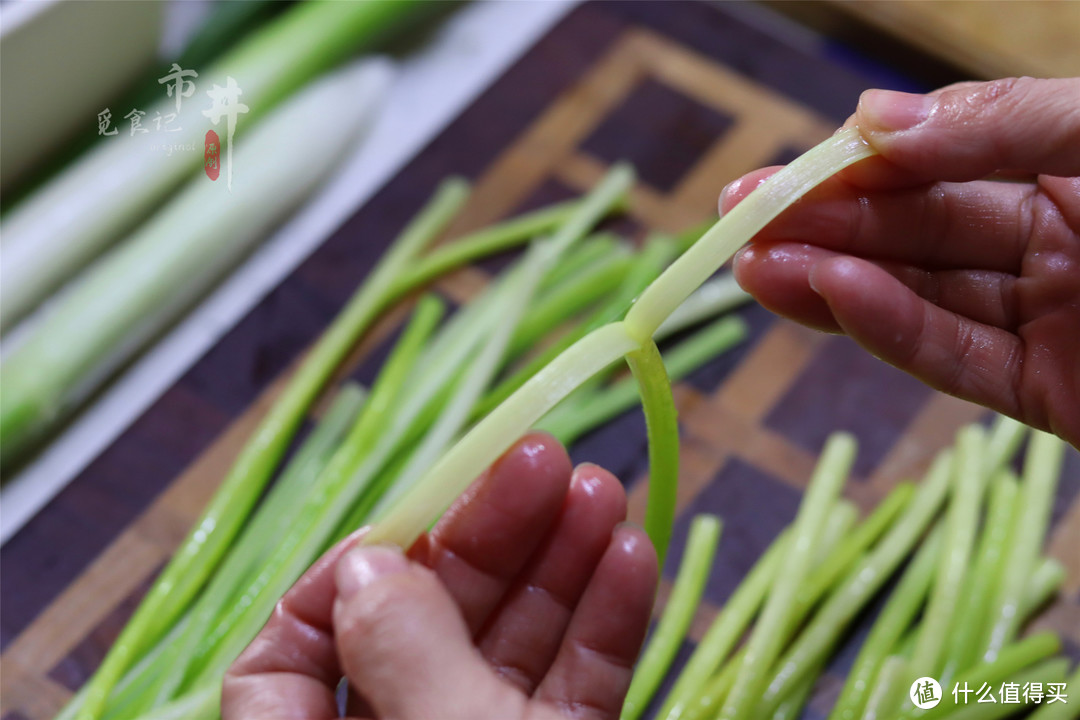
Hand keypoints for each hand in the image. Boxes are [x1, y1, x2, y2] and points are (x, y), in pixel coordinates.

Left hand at [222, 432, 657, 719]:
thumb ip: (404, 651)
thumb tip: (370, 559)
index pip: (284, 663)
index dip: (340, 581)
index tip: (414, 517)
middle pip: (422, 628)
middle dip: (489, 539)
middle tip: (546, 458)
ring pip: (509, 649)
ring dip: (560, 565)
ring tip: (603, 488)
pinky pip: (573, 690)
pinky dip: (604, 628)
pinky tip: (632, 559)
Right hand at [728, 77, 1079, 446]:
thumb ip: (1000, 121)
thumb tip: (873, 118)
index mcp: (1065, 169)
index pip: (933, 166)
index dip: (853, 169)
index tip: (781, 177)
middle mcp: (1048, 243)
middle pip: (912, 233)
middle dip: (821, 226)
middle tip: (738, 224)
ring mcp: (1044, 321)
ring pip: (917, 297)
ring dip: (829, 280)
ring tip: (752, 267)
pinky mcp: (1046, 395)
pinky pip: (954, 357)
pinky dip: (888, 328)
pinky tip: (830, 295)